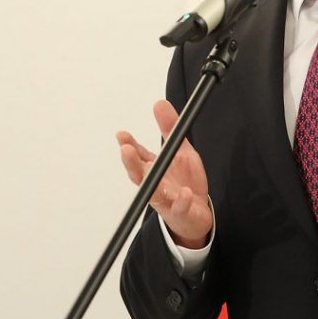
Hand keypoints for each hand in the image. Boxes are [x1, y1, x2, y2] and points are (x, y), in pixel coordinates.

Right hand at [117, 100, 212, 248]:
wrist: (196, 216)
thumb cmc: (184, 183)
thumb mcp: (181, 152)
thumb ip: (170, 129)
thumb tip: (159, 103)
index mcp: (154, 170)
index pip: (138, 157)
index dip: (129, 146)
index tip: (121, 134)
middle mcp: (156, 185)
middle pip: (139, 175)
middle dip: (131, 163)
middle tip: (125, 150)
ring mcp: (167, 201)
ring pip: (154, 194)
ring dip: (150, 183)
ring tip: (148, 169)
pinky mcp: (181, 213)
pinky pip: (180, 208)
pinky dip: (181, 201)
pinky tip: (185, 193)